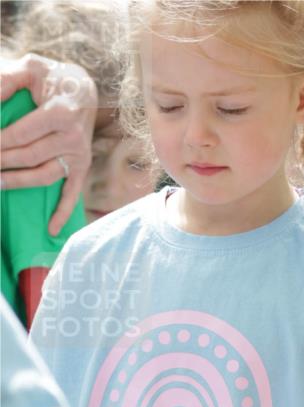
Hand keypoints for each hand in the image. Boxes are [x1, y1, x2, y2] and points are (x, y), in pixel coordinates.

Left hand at [0, 54, 96, 234]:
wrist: (84, 89)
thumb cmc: (52, 78)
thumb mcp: (31, 68)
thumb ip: (7, 81)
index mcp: (61, 113)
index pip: (21, 134)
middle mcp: (73, 138)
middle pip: (29, 157)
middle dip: (1, 162)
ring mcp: (79, 156)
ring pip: (44, 176)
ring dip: (17, 183)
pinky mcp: (81, 168)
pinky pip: (72, 194)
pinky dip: (62, 213)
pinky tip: (51, 229)